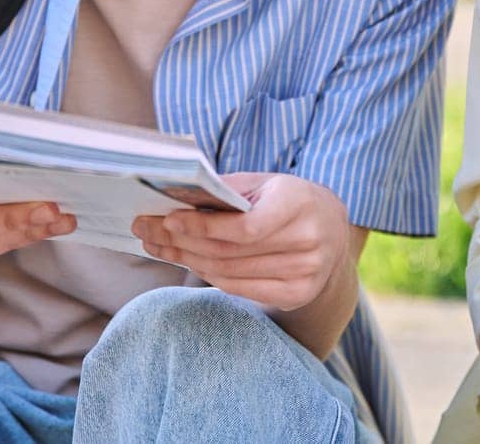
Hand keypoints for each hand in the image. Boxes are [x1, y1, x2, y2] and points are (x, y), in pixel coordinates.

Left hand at [130, 173, 351, 311]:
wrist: (333, 232)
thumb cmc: (288, 200)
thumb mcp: (265, 184)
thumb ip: (227, 191)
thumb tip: (174, 198)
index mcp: (299, 204)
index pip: (245, 227)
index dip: (203, 227)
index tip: (167, 220)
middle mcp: (307, 243)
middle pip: (230, 252)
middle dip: (180, 242)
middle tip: (146, 231)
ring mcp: (304, 274)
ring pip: (228, 273)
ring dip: (185, 260)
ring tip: (157, 245)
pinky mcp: (296, 295)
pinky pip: (237, 288)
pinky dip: (207, 275)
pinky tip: (186, 261)